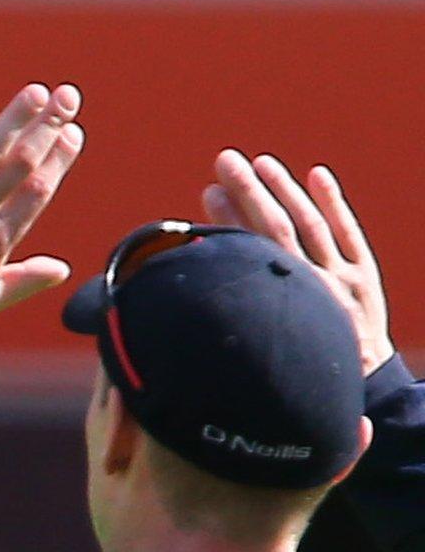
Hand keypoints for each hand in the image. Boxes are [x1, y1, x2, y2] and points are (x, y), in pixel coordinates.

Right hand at [202, 150, 392, 374]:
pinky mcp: (365, 278)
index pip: (252, 251)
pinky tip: (316, 175)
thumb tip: (186, 294)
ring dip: (285, 190)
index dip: (228, 219)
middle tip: (226, 160)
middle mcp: (316, 287)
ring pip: (312, 226)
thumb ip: (231, 325)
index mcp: (284, 306)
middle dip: (250, 191)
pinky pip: (348, 234)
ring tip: (260, 162)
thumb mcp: (260, 359)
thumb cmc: (299, 378)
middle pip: (279, 228)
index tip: (206, 191)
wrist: (361, 390)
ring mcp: (344, 280)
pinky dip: (334, 203)